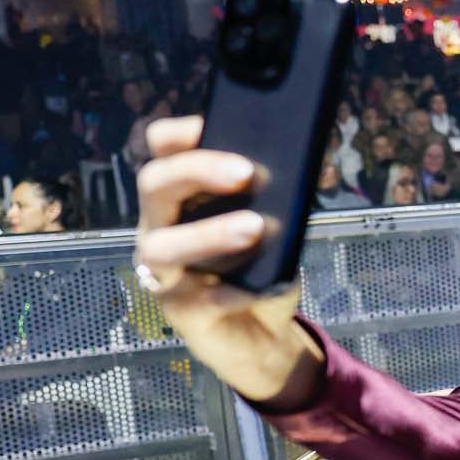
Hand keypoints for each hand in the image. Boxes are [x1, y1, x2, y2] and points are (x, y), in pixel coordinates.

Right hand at [133, 115, 318, 405]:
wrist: (261, 337)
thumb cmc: (261, 271)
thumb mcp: (277, 227)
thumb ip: (278, 198)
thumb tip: (307, 166)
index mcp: (182, 199)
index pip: (161, 153)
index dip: (179, 134)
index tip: (212, 122)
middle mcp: (161, 228)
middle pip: (153, 185)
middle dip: (197, 170)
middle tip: (247, 171)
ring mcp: (165, 272)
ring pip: (161, 246)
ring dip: (208, 232)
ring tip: (254, 227)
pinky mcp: (181, 313)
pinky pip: (197, 300)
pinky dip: (233, 291)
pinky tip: (260, 287)